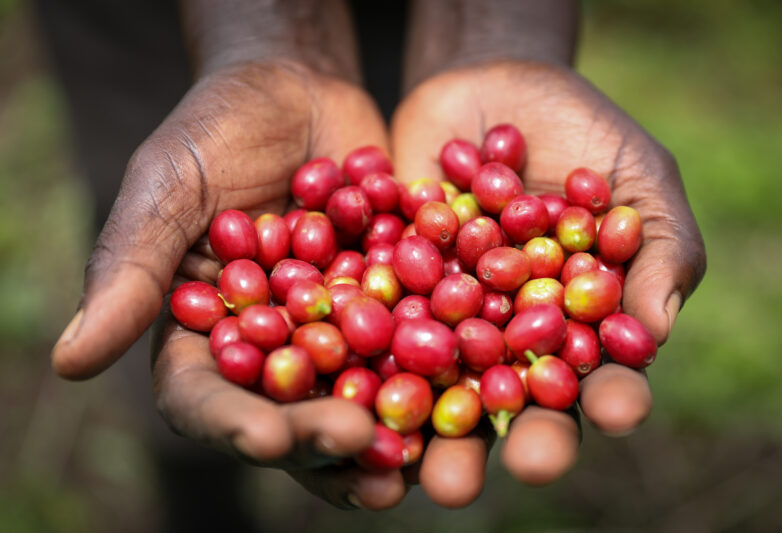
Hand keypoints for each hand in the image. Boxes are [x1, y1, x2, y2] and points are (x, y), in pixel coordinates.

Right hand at [53, 60, 407, 508]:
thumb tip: (69, 363)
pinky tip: (465, 395)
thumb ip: (131, 266)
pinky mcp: (390, 307)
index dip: (231, 423)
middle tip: (358, 448)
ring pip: (352, 398)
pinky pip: (411, 349)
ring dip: (381, 435)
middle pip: (286, 412)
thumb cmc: (217, 127)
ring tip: (412, 464)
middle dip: (319, 437)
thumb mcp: (169, 184)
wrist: (300, 88)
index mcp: (202, 332)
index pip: (204, 396)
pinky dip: (434, 375)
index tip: (265, 437)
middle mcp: (268, 347)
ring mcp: (332, 332)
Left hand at [390, 60, 705, 505]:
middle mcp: (510, 339)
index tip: (616, 412)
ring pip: (442, 385)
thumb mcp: (638, 176)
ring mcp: (448, 320)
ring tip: (423, 467)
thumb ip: (659, 246)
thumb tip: (655, 333)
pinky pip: (379, 324)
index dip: (611, 397)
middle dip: (517, 438)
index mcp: (578, 328)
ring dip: (434, 429)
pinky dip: (368, 349)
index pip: (603, 376)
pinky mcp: (392, 291)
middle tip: (518, 470)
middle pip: (517, 403)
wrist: (495, 89)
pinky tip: (360, 380)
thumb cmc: (584, 134)